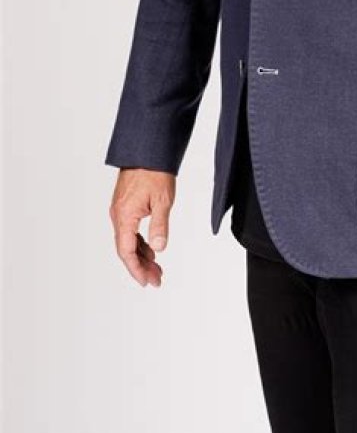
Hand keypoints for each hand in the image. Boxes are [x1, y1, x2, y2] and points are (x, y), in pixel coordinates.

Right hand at [108, 168, 175, 287]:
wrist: (147, 151)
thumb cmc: (155, 172)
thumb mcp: (162, 200)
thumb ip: (159, 226)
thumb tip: (159, 248)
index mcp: (124, 216)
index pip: (126, 251)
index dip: (136, 269)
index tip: (147, 281)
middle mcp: (118, 215)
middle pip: (126, 249)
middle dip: (141, 267)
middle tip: (156, 279)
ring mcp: (120, 211)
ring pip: (128, 241)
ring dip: (141, 256)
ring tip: (157, 268)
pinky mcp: (125, 206)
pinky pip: (129, 231)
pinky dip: (140, 243)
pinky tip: (152, 250)